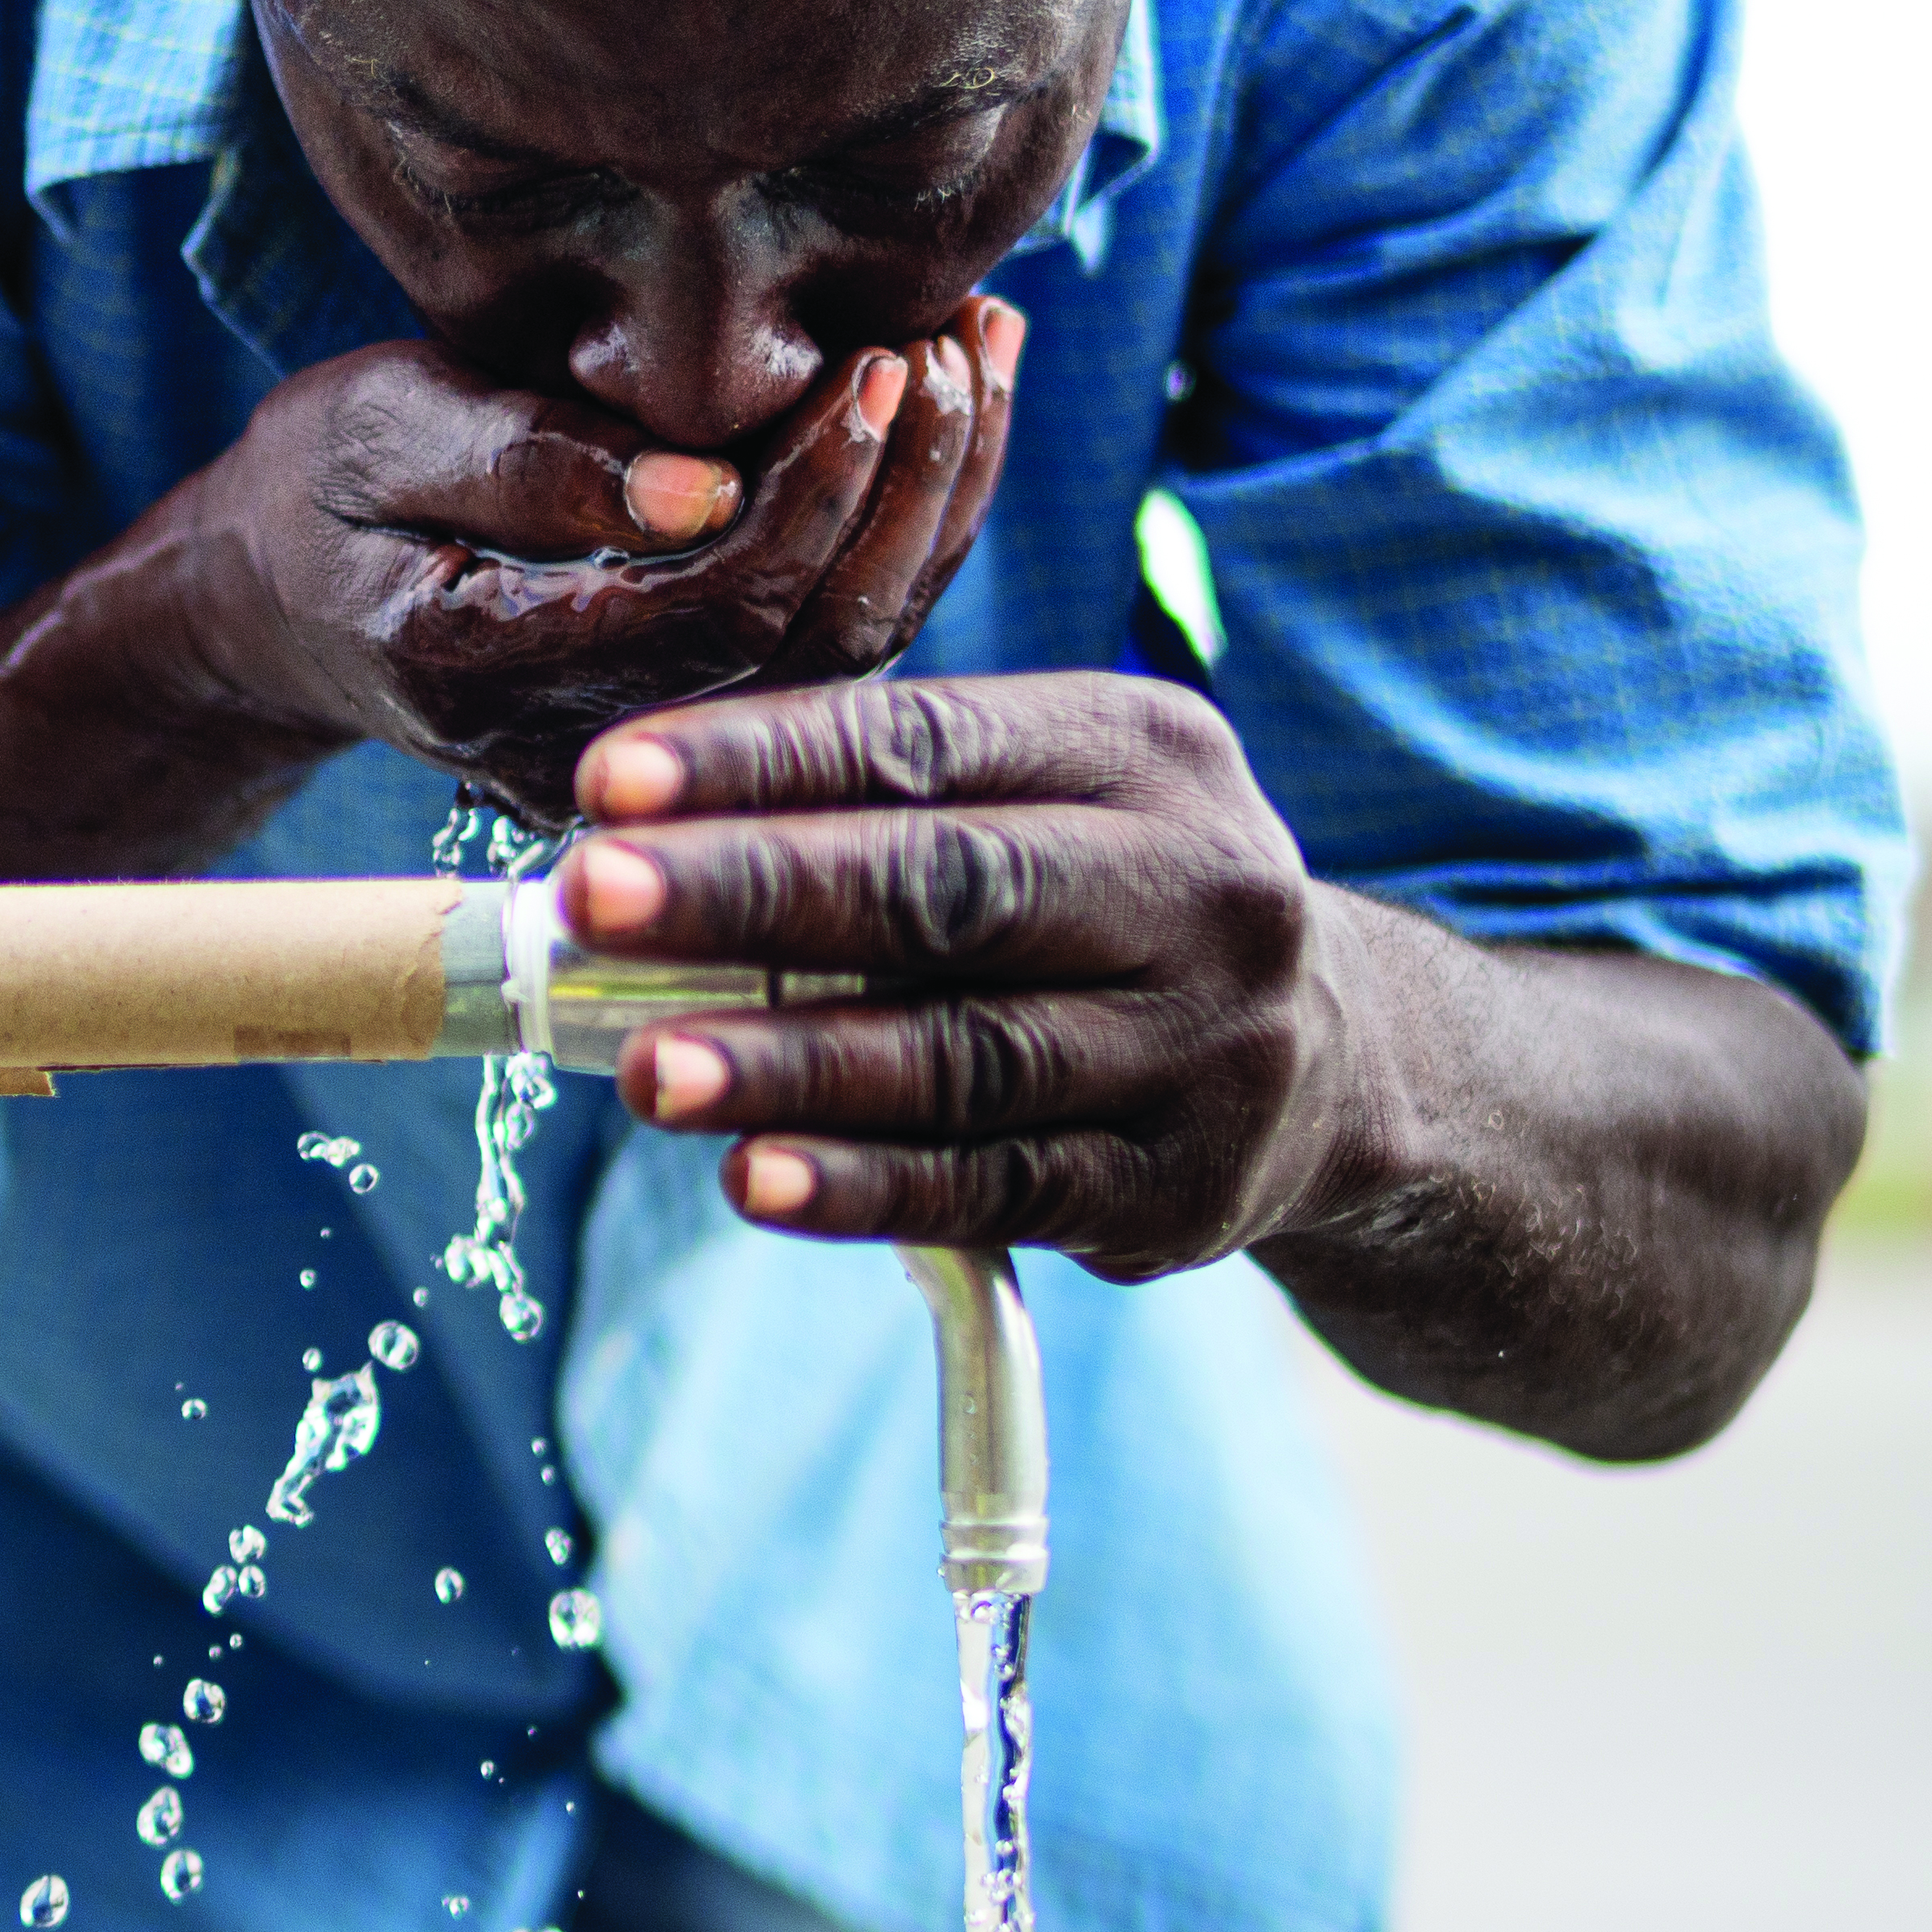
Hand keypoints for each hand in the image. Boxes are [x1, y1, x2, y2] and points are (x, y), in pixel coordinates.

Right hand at [168, 306, 1022, 825]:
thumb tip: (703, 487)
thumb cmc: (314, 488)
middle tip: (963, 340)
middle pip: (815, 649)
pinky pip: (827, 650)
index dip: (821, 492)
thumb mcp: (378, 430)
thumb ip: (532, 464)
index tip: (879, 362)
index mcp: (490, 667)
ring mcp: (644, 757)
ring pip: (846, 660)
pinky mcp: (690, 730)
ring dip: (932, 510)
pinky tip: (941, 419)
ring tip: (979, 354)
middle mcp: (584, 743)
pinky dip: (900, 534)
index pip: (719, 607)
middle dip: (911, 491)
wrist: (269, 605)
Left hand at [554, 670, 1364, 1277]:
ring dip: (790, 1065)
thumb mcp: (1051, 795)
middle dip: (756, 892)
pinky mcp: (1179, 1186)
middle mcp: (1195, 885)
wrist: (1337, 1057)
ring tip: (646, 1067)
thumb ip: (880, 801)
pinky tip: (753, 1179)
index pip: (926, 743)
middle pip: (950, 888)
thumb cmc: (1109, 898)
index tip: (609, 782)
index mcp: (1141, 750)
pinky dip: (865, 1188)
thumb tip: (630, 830)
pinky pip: (996, 1187)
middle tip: (594, 901)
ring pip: (967, 1055)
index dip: (762, 762)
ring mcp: (1199, 1045)